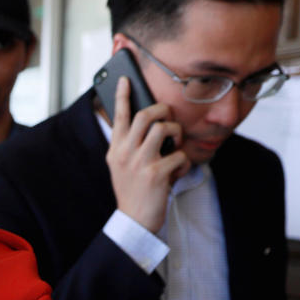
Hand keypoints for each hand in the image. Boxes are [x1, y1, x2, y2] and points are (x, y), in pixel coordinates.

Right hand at [105, 76, 189, 233]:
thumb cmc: (133, 190)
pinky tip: (177, 172)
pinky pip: (179, 155)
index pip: (118, 117)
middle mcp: (124, 153)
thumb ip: (130, 146)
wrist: (134, 220)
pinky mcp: (156, 174)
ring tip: (176, 144)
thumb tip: (152, 124)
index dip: (122, 96)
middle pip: (145, 115)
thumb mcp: (123, 166)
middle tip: (168, 117)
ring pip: (164, 129)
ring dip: (177, 133)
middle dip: (163, 111)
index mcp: (115, 150)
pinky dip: (183, 163)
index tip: (125, 79)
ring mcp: (140, 163)